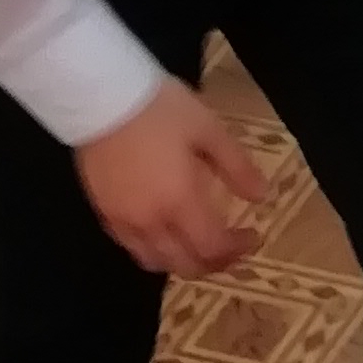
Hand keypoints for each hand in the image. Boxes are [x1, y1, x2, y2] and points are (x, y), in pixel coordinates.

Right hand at [79, 82, 266, 275]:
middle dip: (213, 263)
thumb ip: (236, 166)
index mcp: (180, 201)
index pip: (212, 247)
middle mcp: (151, 221)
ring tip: (199, 244)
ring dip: (183, 261)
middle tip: (231, 246)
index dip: (237, 250)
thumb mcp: (208, 128)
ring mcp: (123, 221)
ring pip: (155, 262)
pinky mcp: (103, 214)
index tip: (252, 236)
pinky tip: (164, 233)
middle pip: (185, 265)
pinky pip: (131, 248)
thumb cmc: (160, 109)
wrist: (100, 98)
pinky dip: (154, 251)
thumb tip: (261, 195)